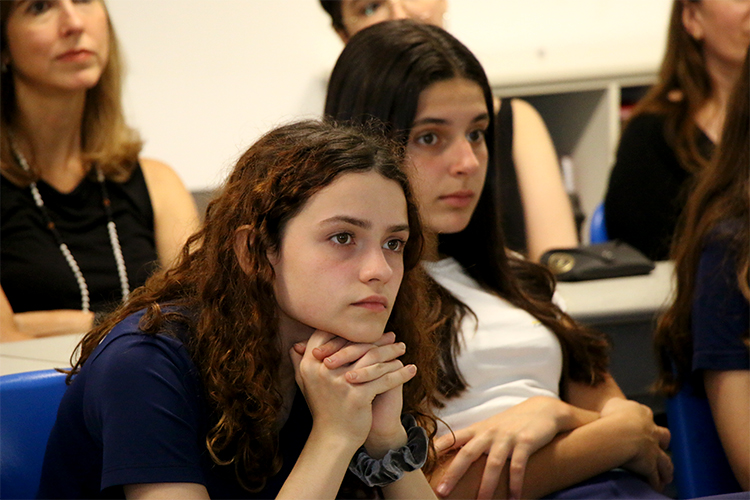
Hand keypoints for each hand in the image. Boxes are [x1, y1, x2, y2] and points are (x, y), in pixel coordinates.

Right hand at [289, 330, 415, 450]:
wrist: (333, 437)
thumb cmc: (323, 407)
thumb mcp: (306, 383)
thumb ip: (300, 362)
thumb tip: (295, 343)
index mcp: (310, 363)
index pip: (331, 334)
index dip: (350, 329)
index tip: (368, 328)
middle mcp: (323, 369)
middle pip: (356, 345)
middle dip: (377, 339)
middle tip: (393, 335)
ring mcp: (340, 382)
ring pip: (372, 359)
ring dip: (391, 352)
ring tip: (403, 348)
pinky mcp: (357, 396)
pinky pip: (384, 379)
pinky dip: (400, 374)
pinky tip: (411, 369)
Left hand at [434, 396, 569, 499]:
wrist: (542, 410)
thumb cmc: (511, 424)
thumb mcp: (489, 429)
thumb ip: (472, 441)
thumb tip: (450, 455)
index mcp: (478, 430)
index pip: (452, 438)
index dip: (435, 450)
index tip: (420, 463)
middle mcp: (489, 433)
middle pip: (467, 454)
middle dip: (453, 474)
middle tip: (441, 491)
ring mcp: (507, 437)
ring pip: (492, 463)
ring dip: (486, 485)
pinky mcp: (525, 442)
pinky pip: (518, 466)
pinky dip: (515, 484)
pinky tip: (513, 499)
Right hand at [600, 398, 672, 490]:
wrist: (621, 432)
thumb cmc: (613, 416)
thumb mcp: (613, 404)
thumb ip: (617, 405)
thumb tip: (616, 407)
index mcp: (643, 414)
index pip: (647, 415)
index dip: (646, 420)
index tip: (644, 424)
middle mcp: (652, 431)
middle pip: (664, 436)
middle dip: (664, 441)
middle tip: (664, 445)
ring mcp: (653, 449)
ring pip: (665, 460)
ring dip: (666, 469)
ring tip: (666, 476)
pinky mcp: (650, 465)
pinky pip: (654, 477)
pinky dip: (655, 483)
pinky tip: (655, 487)